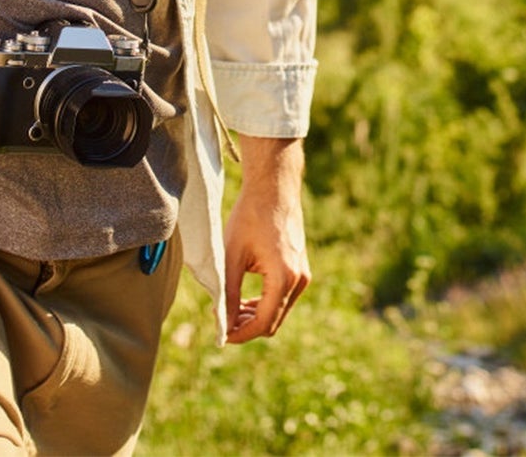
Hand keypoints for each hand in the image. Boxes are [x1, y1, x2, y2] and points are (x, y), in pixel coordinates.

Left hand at [223, 136, 309, 343]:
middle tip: (223, 325)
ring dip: (257, 316)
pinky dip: (266, 303)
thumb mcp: (233, 254)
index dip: (241, 333)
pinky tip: (246, 301)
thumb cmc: (250, 216)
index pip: (264, 322)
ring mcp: (303, 275)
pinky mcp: (302, 269)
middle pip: (274, 321)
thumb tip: (223, 322)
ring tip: (231, 313)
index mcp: (284, 278)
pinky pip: (284, 297)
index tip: (222, 337)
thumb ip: (229, 292)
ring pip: (279, 311)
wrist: (274, 188)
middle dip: (248, 327)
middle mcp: (299, 280)